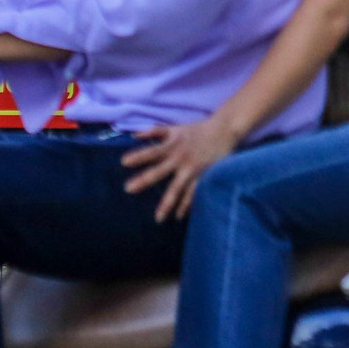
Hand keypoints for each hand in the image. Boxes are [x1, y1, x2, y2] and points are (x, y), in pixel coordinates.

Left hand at [122, 120, 236, 221]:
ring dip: (167, 204)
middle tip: (128, 189)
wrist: (224, 130)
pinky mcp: (204, 177)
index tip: (124, 162)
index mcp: (172, 146)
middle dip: (144, 180)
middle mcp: (180, 159)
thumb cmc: (197, 130)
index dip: (139, 156)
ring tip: (158, 219)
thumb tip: (134, 135)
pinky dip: (186, 205)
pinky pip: (193, 194)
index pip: (152, 151)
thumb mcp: (176, 128)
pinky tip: (178, 217)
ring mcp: (192, 170)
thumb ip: (155, 131)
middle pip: (159, 171)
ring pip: (177, 189)